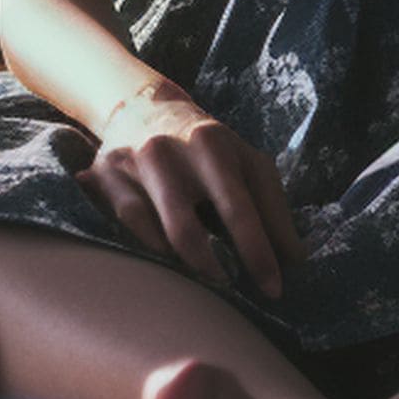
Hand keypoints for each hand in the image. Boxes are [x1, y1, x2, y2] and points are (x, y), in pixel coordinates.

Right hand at [83, 79, 303, 298]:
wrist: (142, 106)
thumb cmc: (207, 148)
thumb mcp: (246, 162)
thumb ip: (273, 208)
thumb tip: (296, 260)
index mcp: (212, 144)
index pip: (238, 208)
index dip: (257, 253)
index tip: (274, 290)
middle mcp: (167, 151)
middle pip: (186, 228)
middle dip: (211, 269)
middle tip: (231, 292)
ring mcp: (130, 163)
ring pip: (149, 231)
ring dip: (180, 264)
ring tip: (203, 279)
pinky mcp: (102, 176)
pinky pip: (125, 226)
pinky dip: (149, 248)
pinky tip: (167, 258)